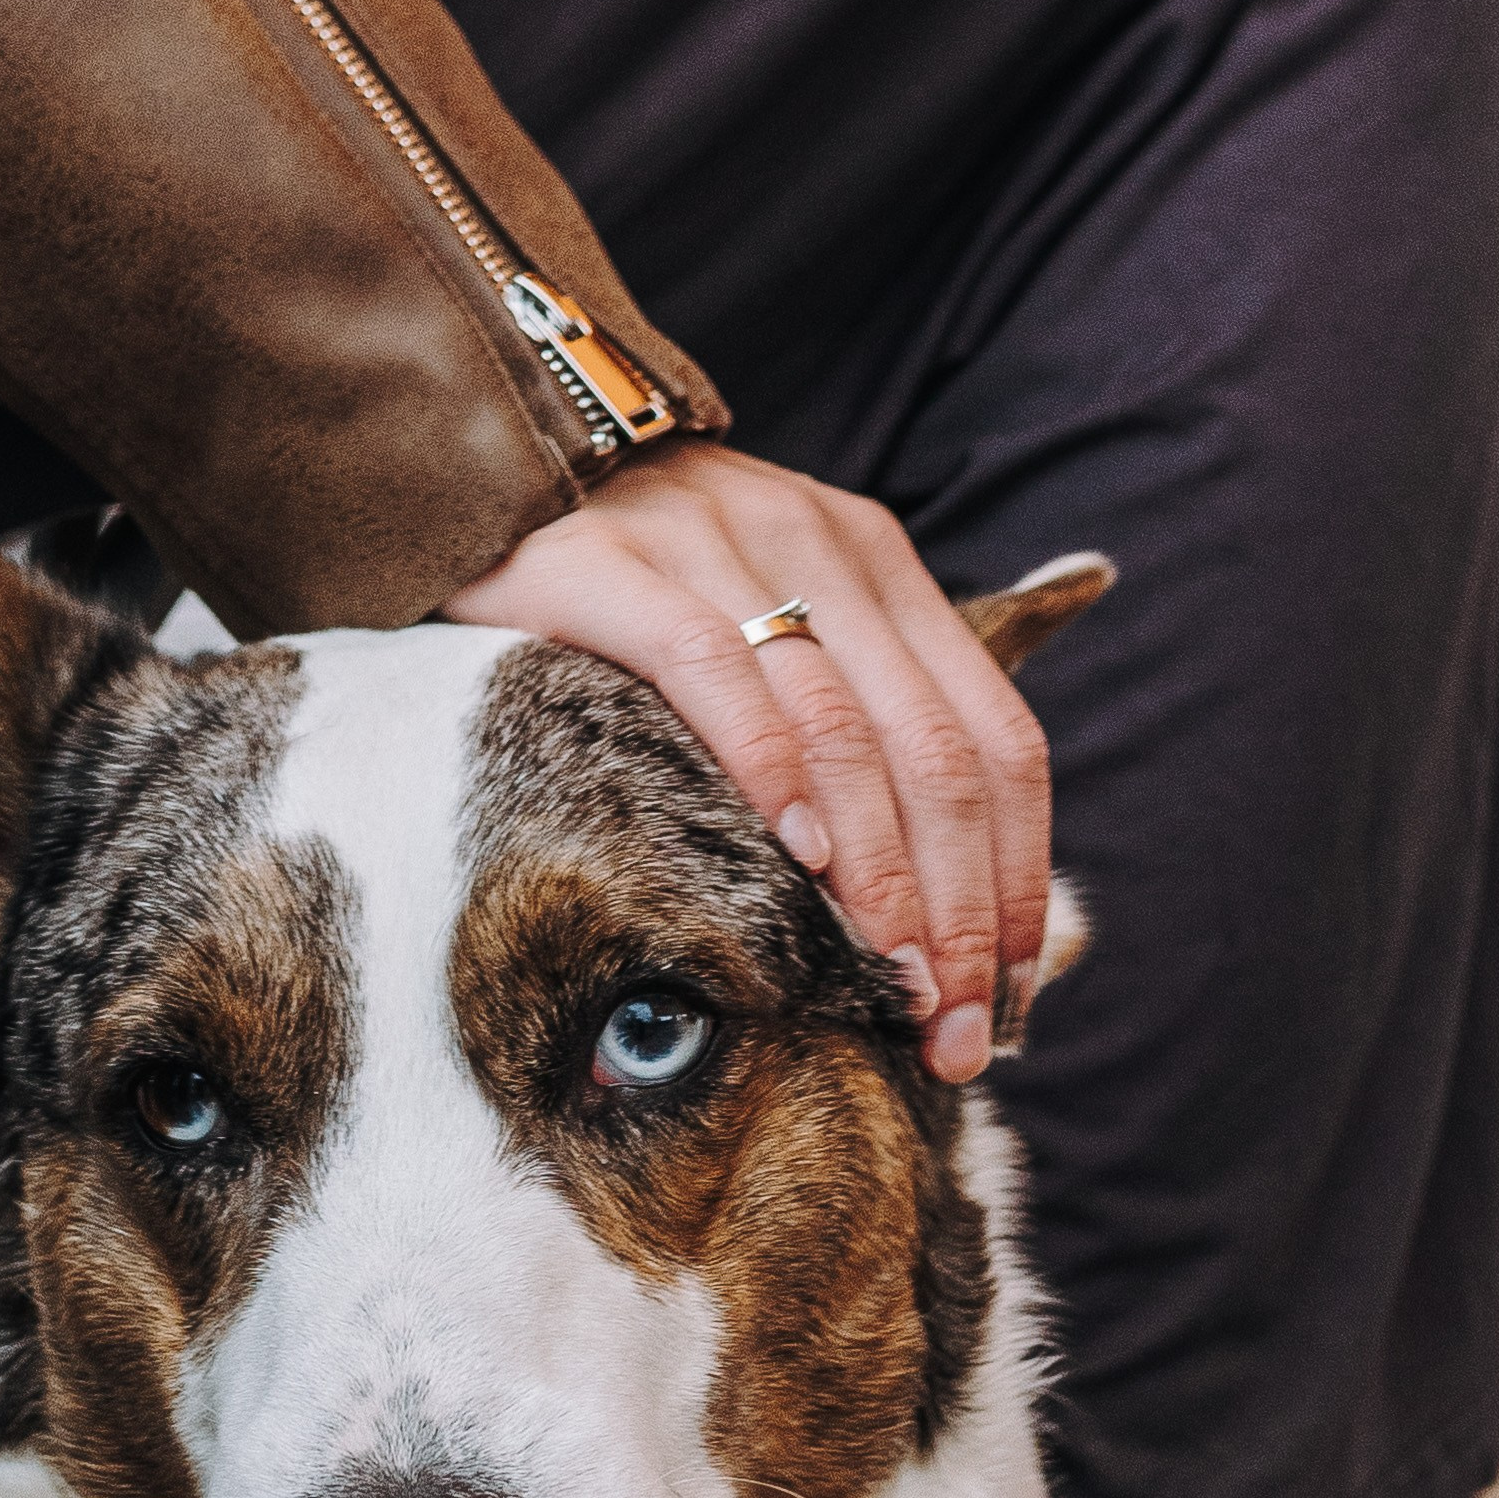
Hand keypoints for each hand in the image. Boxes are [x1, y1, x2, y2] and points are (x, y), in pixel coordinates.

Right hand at [446, 442, 1050, 1082]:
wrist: (480, 471)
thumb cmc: (631, 595)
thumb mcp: (769, 631)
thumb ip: (858, 724)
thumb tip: (948, 886)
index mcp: (876, 563)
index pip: (995, 738)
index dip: (1018, 877)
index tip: (1011, 996)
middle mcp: (815, 543)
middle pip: (933, 751)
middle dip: (957, 907)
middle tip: (950, 1026)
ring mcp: (715, 544)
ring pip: (841, 725)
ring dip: (879, 873)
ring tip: (888, 976)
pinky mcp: (610, 568)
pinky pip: (711, 671)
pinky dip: (767, 770)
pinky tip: (797, 857)